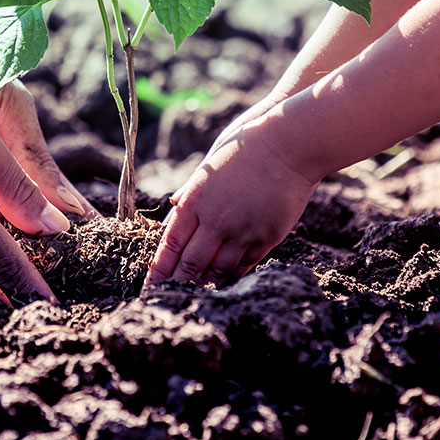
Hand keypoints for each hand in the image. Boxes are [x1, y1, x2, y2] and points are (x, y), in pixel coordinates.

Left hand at [146, 105, 319, 285]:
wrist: (287, 143)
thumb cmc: (245, 147)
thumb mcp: (209, 166)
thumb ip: (192, 191)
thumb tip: (175, 207)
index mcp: (196, 200)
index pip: (170, 243)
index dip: (160, 267)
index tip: (151, 283)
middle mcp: (216, 220)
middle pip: (191, 263)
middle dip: (178, 282)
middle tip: (169, 296)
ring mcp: (243, 230)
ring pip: (219, 268)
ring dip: (206, 282)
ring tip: (198, 292)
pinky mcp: (268, 235)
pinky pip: (247, 263)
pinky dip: (234, 273)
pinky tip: (228, 278)